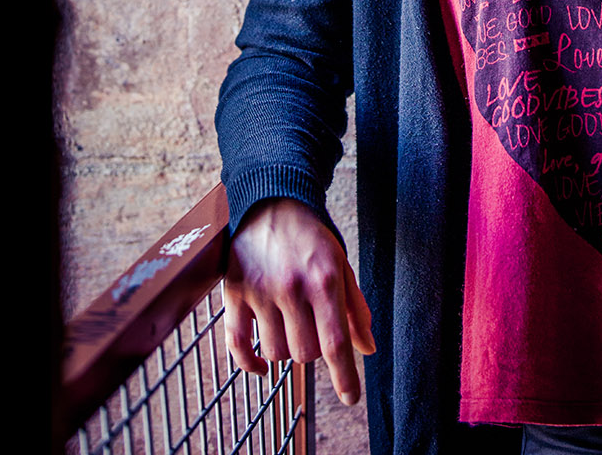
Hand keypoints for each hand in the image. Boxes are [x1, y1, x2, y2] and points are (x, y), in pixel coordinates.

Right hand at [223, 198, 377, 405]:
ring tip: (289, 326)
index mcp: (324, 280)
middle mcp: (292, 287)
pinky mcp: (233, 292)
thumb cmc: (311, 239)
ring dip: (285, 350)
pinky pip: (238, 344)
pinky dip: (249, 363)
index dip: (345, 377)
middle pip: (305, 353)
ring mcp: (260, 291)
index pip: (335, 343)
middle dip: (313, 350)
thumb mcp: (341, 266)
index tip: (351, 399)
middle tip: (312, 328)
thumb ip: (356, 309)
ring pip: (275, 352)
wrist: (271, 203)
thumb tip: (368, 349)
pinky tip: (260, 365)